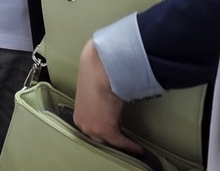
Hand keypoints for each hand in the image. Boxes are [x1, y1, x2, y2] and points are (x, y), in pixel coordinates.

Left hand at [74, 40, 143, 156]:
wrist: (99, 70)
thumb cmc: (97, 72)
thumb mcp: (95, 88)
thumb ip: (100, 98)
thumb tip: (109, 98)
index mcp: (79, 113)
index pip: (93, 128)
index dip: (104, 132)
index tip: (116, 133)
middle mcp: (83, 123)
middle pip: (98, 139)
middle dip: (110, 141)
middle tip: (124, 143)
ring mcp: (92, 128)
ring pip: (109, 142)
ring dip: (121, 145)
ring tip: (133, 149)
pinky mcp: (105, 130)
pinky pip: (120, 142)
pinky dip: (131, 147)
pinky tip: (139, 150)